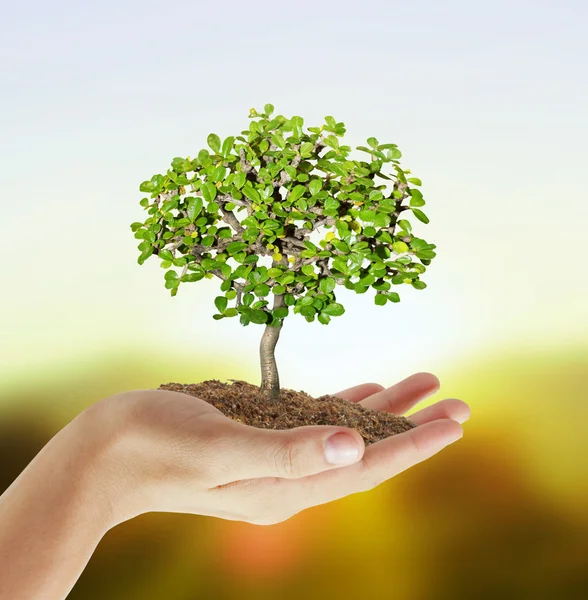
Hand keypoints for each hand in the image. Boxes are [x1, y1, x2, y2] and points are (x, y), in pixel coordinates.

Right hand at [89, 373, 468, 526]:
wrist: (107, 453)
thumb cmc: (155, 443)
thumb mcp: (220, 446)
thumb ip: (286, 450)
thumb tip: (353, 446)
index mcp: (287, 489)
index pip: (368, 468)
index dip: (415, 443)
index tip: (456, 419)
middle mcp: (289, 481)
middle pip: (367, 452)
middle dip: (414, 427)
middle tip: (457, 401)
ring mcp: (274, 462)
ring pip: (346, 435)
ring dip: (386, 410)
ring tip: (421, 385)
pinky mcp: (258, 441)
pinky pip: (315, 424)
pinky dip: (345, 406)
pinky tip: (362, 392)